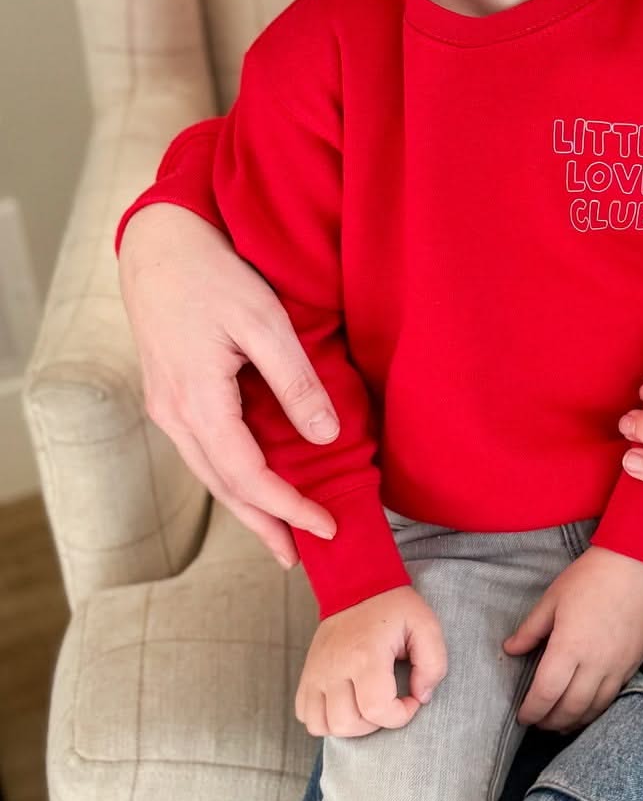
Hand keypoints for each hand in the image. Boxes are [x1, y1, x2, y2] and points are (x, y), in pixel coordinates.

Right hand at [119, 203, 339, 567]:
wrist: (159, 245)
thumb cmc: (214, 275)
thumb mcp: (265, 322)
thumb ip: (294, 381)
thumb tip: (323, 436)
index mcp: (197, 401)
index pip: (247, 476)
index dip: (288, 507)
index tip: (326, 526)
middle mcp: (174, 414)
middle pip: (223, 486)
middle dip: (264, 524)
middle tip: (301, 555)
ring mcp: (166, 406)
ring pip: (209, 472)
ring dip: (246, 505)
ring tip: (280, 534)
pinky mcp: (170, 395)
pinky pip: (203, 449)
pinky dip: (231, 475)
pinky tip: (253, 482)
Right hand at [296, 586, 447, 737]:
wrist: (356, 585)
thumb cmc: (394, 608)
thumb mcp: (426, 626)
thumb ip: (433, 665)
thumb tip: (421, 697)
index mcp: (365, 654)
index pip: (377, 710)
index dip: (400, 715)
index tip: (411, 698)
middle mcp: (334, 667)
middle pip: (347, 724)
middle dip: (376, 723)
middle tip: (390, 701)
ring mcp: (316, 672)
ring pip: (321, 725)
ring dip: (349, 725)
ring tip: (367, 706)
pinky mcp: (306, 675)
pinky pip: (305, 714)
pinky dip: (324, 718)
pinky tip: (346, 704)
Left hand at [503, 547, 642, 733]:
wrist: (638, 562)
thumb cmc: (591, 576)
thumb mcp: (553, 598)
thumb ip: (530, 629)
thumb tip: (511, 650)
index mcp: (569, 646)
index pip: (545, 694)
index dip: (531, 711)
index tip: (522, 716)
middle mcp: (595, 662)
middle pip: (569, 709)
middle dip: (549, 721)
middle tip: (538, 722)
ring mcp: (618, 665)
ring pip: (594, 709)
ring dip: (574, 721)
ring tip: (559, 723)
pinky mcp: (635, 662)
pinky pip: (614, 696)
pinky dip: (596, 709)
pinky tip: (587, 708)